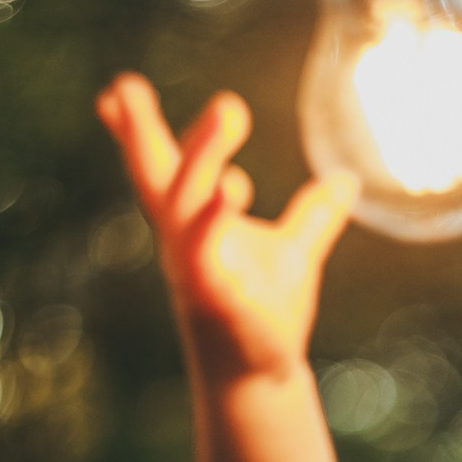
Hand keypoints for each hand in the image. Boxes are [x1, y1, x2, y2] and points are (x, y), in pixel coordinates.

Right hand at [95, 73, 357, 376]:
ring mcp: (191, 266)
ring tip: (229, 108)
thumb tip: (347, 179)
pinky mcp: (211, 294)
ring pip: (182, 202)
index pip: (158, 167)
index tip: (114, 89)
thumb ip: (315, 214)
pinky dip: (215, 217)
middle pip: (156, 175)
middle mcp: (181, 240)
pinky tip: (233, 184)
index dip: (134, 130)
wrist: (265, 377)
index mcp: (193, 223)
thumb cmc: (266, 316)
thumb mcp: (296, 253)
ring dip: (203, 155)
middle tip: (126, 84)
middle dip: (139, 131)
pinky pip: (204, 250)